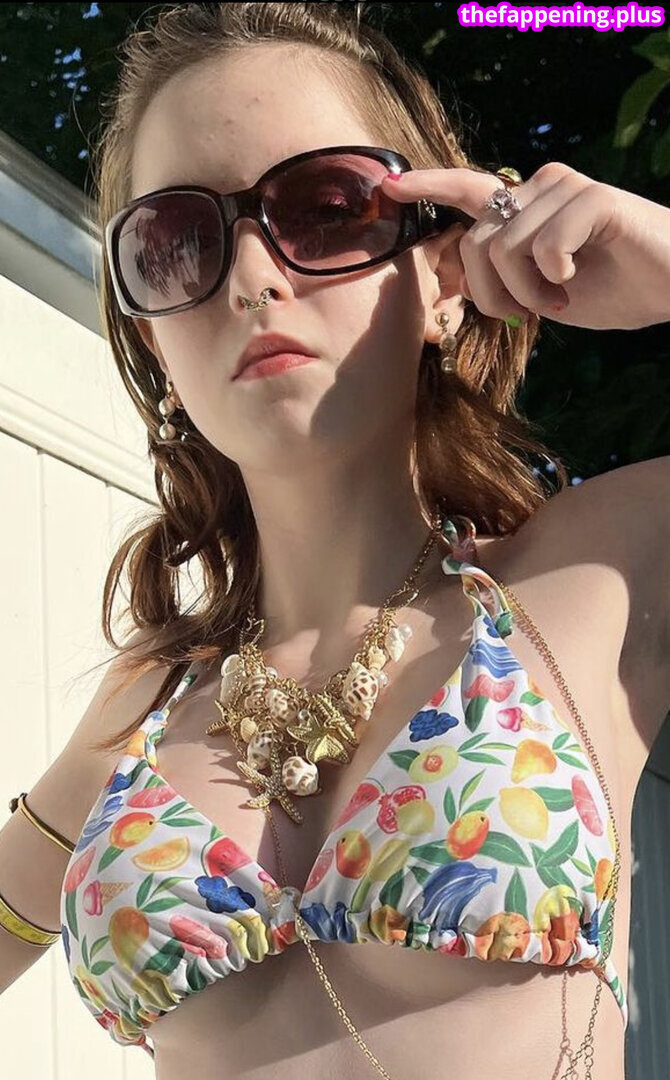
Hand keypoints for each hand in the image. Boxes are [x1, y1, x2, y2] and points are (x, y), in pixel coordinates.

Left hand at [381, 162, 669, 329]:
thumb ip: (500, 280)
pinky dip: (555, 275)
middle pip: (474, 245)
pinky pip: (542, 245)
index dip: (427, 187)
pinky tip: (576, 276)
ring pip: (504, 249)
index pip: (466, 190)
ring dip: (529, 292)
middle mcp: (538, 188)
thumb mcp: (542, 292)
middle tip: (532, 312)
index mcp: (523, 209)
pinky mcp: (593, 197)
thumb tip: (454, 282)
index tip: (389, 187)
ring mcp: (564, 187)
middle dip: (493, 295)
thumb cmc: (611, 287)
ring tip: (562, 297)